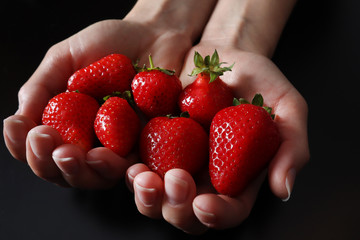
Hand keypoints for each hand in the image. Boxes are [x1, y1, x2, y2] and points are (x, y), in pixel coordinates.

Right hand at [3, 0, 216, 187]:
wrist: (153, 35)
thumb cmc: (107, 44)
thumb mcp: (65, 58)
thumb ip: (40, 88)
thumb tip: (19, 120)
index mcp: (65, 124)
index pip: (39, 149)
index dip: (23, 145)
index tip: (19, 127)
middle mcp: (90, 141)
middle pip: (64, 171)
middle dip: (48, 162)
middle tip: (45, 141)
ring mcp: (119, 147)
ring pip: (95, 176)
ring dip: (78, 170)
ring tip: (70, 153)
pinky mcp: (146, 147)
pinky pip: (131, 167)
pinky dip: (114, 167)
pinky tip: (102, 155)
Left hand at [126, 45, 309, 233]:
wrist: (218, 52)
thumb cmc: (256, 79)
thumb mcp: (286, 106)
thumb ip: (291, 147)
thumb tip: (284, 189)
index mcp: (234, 177)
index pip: (228, 211)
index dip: (217, 215)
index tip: (206, 204)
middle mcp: (201, 177)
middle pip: (185, 213)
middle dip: (176, 207)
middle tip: (174, 182)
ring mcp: (172, 162)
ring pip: (154, 197)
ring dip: (145, 195)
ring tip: (141, 174)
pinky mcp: (146, 145)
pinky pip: (132, 165)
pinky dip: (123, 168)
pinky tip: (121, 158)